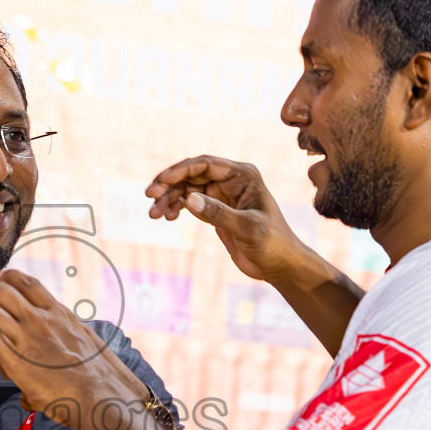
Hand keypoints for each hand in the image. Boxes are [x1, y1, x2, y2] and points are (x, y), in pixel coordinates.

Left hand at [0, 270, 141, 422]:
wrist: (97, 394)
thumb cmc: (97, 375)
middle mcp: (41, 319)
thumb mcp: (86, 342)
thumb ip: (68, 335)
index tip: (0, 277)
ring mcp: (27, 337)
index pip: (29, 283)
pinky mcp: (16, 359)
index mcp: (59, 314)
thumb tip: (62, 341)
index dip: (9, 277)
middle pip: (3, 291)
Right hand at [146, 155, 315, 283]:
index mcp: (243, 175)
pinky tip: (168, 217)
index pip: (205, 164)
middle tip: (150, 198)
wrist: (280, 265)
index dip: (179, 171)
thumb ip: (218, 214)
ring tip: (155, 214)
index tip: (160, 183)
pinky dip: (177, 208)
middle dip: (169, 185)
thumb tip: (188, 199)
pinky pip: (190, 203)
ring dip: (169, 198)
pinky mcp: (217, 210)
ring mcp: (223, 195)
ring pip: (187, 189)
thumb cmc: (272, 244)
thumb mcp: (246, 229)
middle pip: (191, 174)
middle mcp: (231, 180)